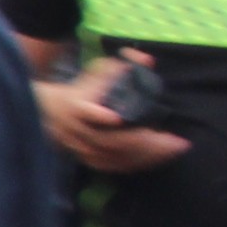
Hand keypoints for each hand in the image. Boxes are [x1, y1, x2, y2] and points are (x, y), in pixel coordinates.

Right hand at [41, 58, 188, 177]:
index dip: (98, 116)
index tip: (116, 118)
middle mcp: (78, 130)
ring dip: (147, 155)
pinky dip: (136, 163)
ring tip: (174, 149)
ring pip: (116, 156)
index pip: (85, 112)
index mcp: (77, 106)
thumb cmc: (79, 90)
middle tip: (178, 142)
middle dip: (146, 143)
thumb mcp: (95, 71)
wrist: (49, 112)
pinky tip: (156, 159)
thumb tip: (147, 60)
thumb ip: (120, 66)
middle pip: (112, 141)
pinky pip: (114, 166)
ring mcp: (82, 147)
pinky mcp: (87, 159)